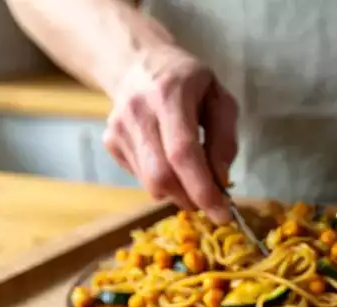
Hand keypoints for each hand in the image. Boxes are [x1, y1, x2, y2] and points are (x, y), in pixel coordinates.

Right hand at [102, 45, 238, 222]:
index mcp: (169, 95)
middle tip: (211, 202)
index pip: (183, 153)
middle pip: (162, 176)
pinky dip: (162, 182)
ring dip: (179, 193)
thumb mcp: (220, 99)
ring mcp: (119, 128)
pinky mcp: (110, 142)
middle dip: (191, 199)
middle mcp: (138, 112)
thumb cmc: (188, 82)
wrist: (139, 63)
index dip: (203, 189)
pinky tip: (168, 160)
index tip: (223, 214)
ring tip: (192, 176)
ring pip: (150, 184)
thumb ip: (225, 139)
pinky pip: (141, 178)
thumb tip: (221, 180)